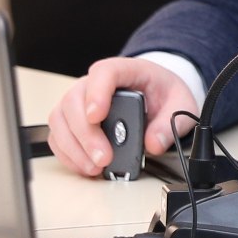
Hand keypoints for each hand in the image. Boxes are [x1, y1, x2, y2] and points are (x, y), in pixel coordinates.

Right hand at [46, 56, 197, 175]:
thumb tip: (153, 144)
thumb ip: (170, 122)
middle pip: (75, 100)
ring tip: (95, 167)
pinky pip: (58, 135)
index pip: (104, 73)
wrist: (155, 94)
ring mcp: (79, 100)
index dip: (97, 93)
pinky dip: (68, 154)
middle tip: (103, 157)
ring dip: (74, 147)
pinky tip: (85, 166)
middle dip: (86, 133)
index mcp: (124, 70)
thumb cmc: (162, 93)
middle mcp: (94, 83)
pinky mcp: (71, 120)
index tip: (97, 116)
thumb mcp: (179, 103)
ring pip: (61, 119)